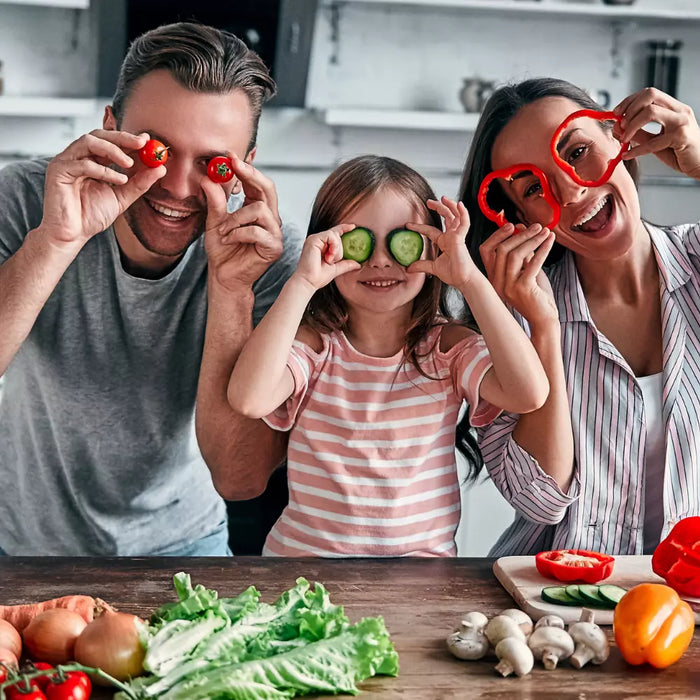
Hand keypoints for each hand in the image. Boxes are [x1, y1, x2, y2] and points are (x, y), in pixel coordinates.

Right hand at [40, 130, 164, 249]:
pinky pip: (82, 164)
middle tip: (142, 143)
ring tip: (130, 164)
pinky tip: (119, 179)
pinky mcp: (58, 171)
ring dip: (113, 150)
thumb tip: (161, 168)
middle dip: (122, 138)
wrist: (72, 234)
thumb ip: (139, 183)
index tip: (148, 140)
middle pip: (99, 135)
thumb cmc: (91, 215)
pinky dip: (104, 170)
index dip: (128, 138)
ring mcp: (66, 161)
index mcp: (91, 160)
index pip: (110, 141)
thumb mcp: (122, 196)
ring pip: (89, 141)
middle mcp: (77, 157)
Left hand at [203, 156, 283, 290]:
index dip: (246, 168)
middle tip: (233, 167)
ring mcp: (275, 233)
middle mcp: (270, 218)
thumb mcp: (214, 221)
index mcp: (258, 208)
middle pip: (268, 189)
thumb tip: (208, 178)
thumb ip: (215, 201)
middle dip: (250, 175)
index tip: (230, 156)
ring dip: (236, 218)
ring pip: (259, 210)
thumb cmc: (222, 250)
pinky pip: (257, 231)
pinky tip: (228, 240)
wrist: (224, 276)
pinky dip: (238, 233)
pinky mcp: (274, 247)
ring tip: (223, 230)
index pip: (257, 183)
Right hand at [293, 225, 360, 291]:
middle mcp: (317, 240)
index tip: (353, 227)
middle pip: (337, 236)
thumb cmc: (318, 277)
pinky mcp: (313, 239)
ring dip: (336, 250)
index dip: (344, 228)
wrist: (308, 282)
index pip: (334, 233)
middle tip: (330, 261)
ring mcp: (314, 239)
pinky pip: (330, 236)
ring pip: (335, 235)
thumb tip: (358, 264)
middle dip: (339, 251)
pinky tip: (328, 256)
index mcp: (321, 245)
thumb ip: (346, 264)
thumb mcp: (336, 269)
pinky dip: (333, 246)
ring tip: (328, 260)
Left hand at [406, 196, 476, 287]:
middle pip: (446, 217)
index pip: (430, 230)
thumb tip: (408, 268)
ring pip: (455, 216)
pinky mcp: (461, 238)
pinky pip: (464, 223)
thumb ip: (421, 265)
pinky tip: (459, 204)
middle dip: (438, 207)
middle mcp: (451, 236)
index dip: (420, 227)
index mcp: (445, 242)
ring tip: (442, 198)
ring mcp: (457, 236)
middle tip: (428, 202)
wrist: (463, 280)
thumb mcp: (433, 268)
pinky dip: (463, 213)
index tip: (408, 225)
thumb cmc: (453, 274)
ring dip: (450, 205)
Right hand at [479, 222, 558, 326]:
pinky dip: (543, 249)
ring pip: (515, 255)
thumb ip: (523, 253)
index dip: (497, 235)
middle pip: (502, 250)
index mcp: (493, 278)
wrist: (543, 319)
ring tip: (545, 232)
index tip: (513, 225)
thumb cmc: (536, 295)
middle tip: (537, 226)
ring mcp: (508, 287)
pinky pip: (532, 263)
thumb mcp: (526, 270)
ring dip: (532, 239)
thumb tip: (522, 227)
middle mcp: (496, 282)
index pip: (486, 251)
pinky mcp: (523, 289)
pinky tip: (550, 241)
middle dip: (521, 234)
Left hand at [614, 88, 699, 179]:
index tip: (616, 113)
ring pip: (650, 112)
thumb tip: (617, 128)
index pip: (649, 93)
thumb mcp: (655, 141)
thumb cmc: (679, 152)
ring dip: (631, 125)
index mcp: (674, 108)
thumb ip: (638, 134)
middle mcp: (679, 111)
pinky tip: (627, 155)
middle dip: (629, 108)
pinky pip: (652, 142)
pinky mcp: (681, 138)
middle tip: (620, 125)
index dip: (630, 101)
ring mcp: (681, 122)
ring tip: (624, 138)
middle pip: (650, 95)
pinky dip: (636, 149)